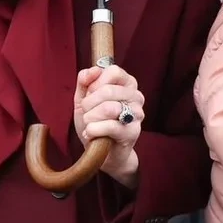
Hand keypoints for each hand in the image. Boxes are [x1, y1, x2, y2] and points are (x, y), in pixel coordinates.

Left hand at [74, 64, 142, 185]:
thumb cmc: (96, 122)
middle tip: (86, 113)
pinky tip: (91, 134)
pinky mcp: (132, 132)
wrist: (104, 153)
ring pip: (109, 108)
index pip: (113, 71)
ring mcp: (137, 115)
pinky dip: (93, 130)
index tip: (89, 94)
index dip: (95, 83)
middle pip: (108, 90)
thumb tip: (93, 70)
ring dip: (90, 117)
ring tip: (88, 124)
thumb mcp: (85, 99)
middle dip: (89, 103)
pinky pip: (109, 126)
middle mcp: (136, 96)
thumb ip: (85, 81)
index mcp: (127, 84)